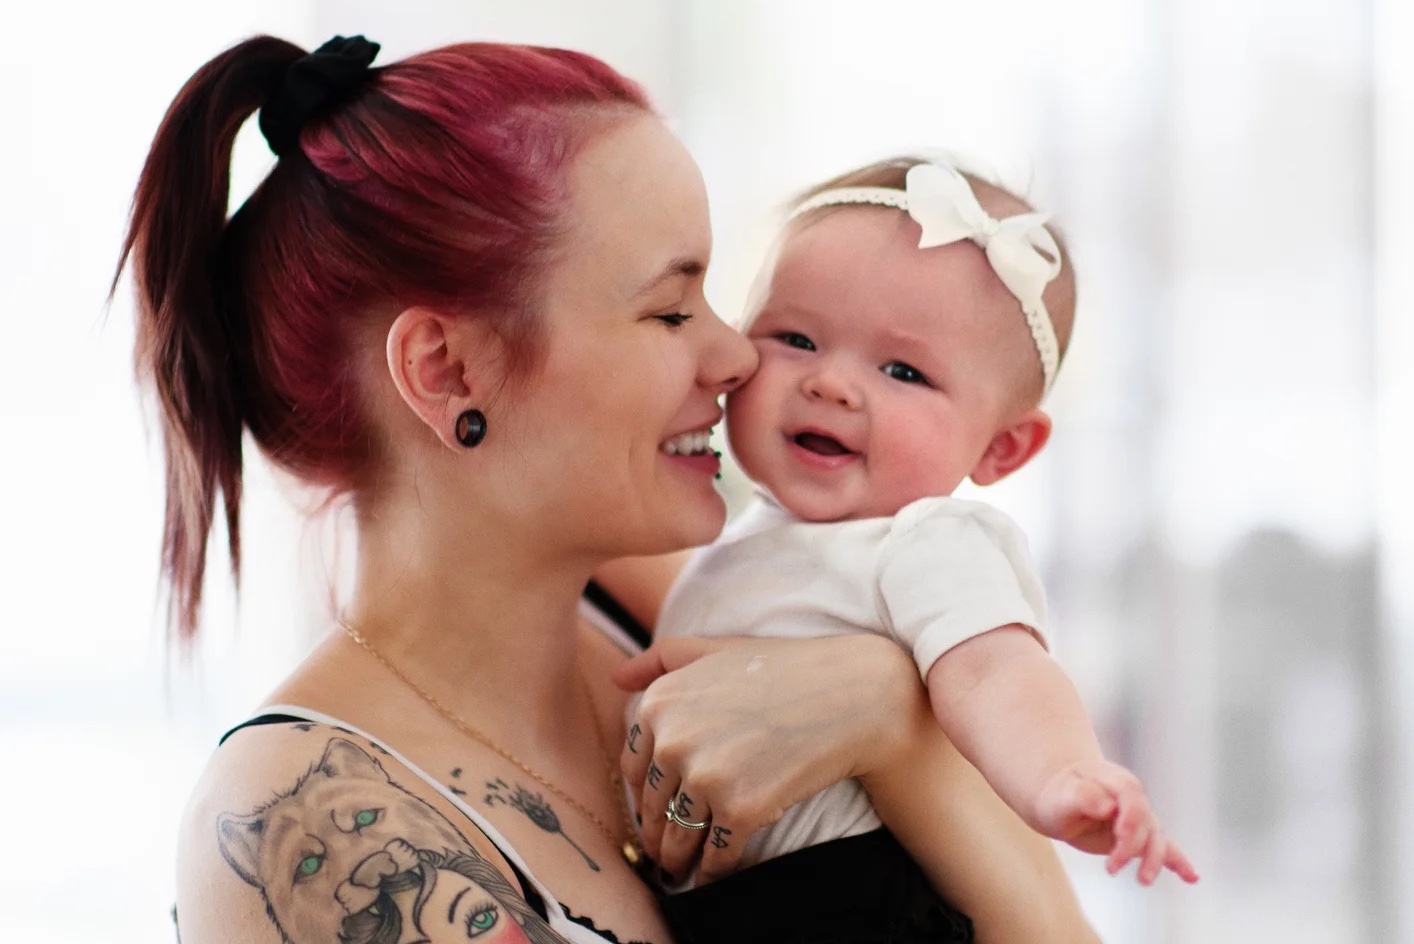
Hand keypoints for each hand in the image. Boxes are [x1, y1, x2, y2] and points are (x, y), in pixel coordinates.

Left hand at [613, 633, 929, 883]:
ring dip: (676, 861)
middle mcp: (673, 740)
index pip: (635, 769)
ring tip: (679, 871)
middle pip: (654, 808)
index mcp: (659, 704)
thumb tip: (616, 680)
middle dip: (657, 834)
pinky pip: (715, 857)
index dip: (644, 796)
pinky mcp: (740, 809)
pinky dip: (713, 873)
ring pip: (678, 838)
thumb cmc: (780, 668)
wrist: (847, 694)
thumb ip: (658, 660)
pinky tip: (713, 878)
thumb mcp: (711, 649)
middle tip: (662, 853)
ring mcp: (706, 776)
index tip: (654, 812)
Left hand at [1033, 760, 1198, 885]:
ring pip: (1155, 838)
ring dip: (1152, 860)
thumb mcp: (1063, 794)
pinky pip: (1165, 849)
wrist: (1061, 801)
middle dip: (1131, 846)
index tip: (1120, 833)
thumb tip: (1107, 807)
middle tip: (1111, 868)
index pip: (1130, 791)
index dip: (1131, 812)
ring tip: (1142, 881)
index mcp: (1114, 779)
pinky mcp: (1140, 838)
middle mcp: (1132, 799)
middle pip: (1143, 820)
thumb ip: (1083, 796)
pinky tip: (1192, 878)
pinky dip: (1179, 862)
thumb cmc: (1060, 795)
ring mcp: (1140, 819)